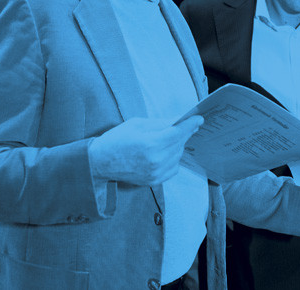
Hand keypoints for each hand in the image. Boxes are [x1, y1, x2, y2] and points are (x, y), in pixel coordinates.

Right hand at [88, 116, 202, 185]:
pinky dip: (172, 158)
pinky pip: (174, 167)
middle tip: (181, 126)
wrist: (99, 163)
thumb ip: (159, 123)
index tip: (199, 118)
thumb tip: (178, 120)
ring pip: (178, 156)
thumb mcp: (136, 124)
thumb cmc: (115, 140)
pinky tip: (161, 153)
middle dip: (182, 133)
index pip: (178, 133)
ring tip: (163, 140)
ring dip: (176, 146)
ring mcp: (156, 173)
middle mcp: (156, 161)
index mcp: (150, 144)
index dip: (190, 124)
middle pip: (180, 144)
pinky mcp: (155, 181)